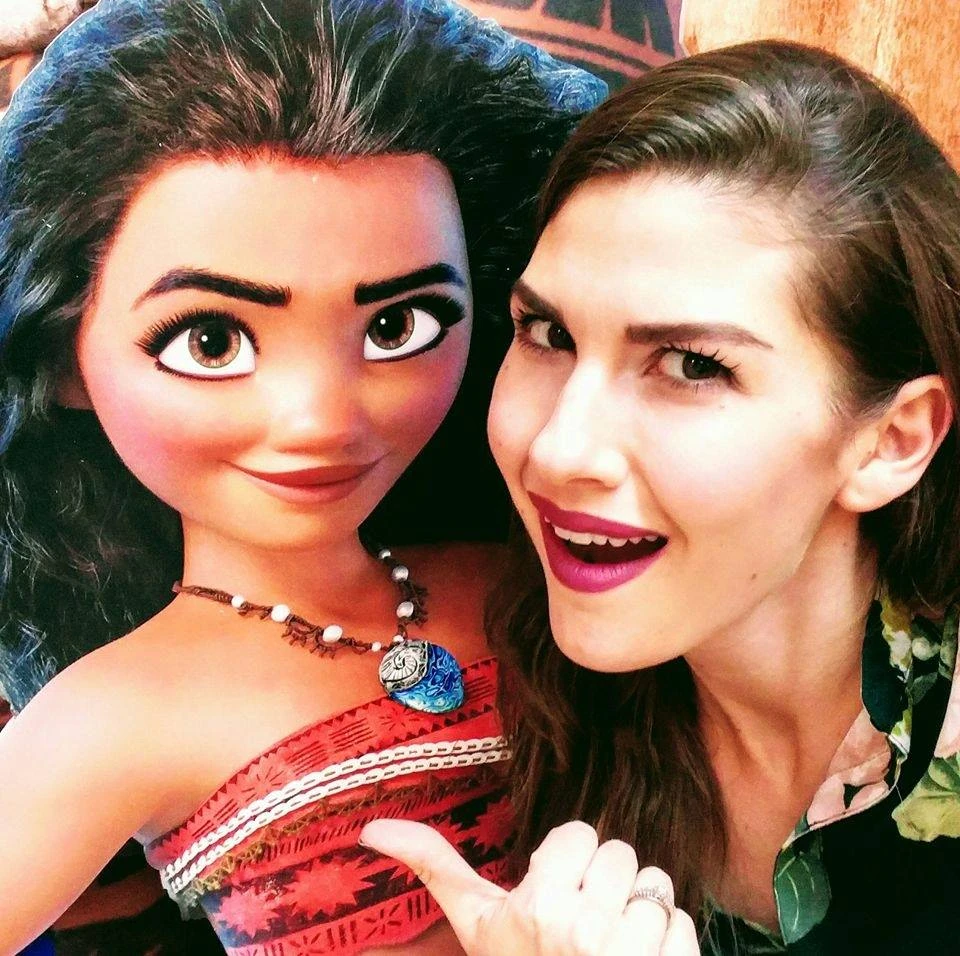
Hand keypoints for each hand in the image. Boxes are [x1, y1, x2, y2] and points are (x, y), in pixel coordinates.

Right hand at [359, 819, 698, 955]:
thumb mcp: (477, 928)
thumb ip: (435, 868)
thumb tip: (372, 828)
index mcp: (536, 907)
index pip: (581, 834)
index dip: (570, 864)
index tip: (555, 896)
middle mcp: (581, 926)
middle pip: (621, 854)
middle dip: (606, 884)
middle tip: (585, 927)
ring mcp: (629, 952)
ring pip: (654, 884)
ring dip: (640, 913)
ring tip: (612, 947)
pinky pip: (683, 921)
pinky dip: (669, 942)